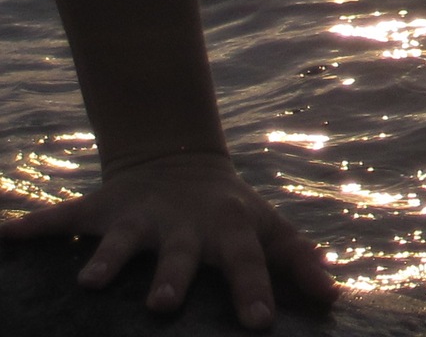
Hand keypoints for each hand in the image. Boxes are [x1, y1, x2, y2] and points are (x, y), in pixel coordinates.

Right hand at [0, 151, 334, 330]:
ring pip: (117, 241)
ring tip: (89, 283)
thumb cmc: (230, 213)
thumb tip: (335, 298)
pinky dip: (31, 227)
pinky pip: (59, 219)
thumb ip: (299, 261)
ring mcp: (137, 218)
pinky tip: (3, 236)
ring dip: (104, 259)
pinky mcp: (98, 210)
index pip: (248, 262)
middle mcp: (182, 225)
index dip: (255, 290)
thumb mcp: (269, 228)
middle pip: (179, 255)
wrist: (180, 162)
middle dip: (171, 279)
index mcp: (227, 231)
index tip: (261, 323)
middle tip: (162, 305)